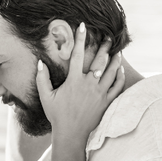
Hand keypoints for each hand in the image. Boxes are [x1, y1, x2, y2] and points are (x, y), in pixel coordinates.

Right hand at [37, 23, 124, 139]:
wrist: (72, 134)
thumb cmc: (57, 115)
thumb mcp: (46, 96)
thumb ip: (42, 78)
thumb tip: (40, 62)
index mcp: (74, 81)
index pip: (77, 54)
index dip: (80, 39)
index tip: (83, 27)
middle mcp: (89, 85)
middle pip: (99, 61)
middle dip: (103, 47)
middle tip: (108, 37)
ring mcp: (100, 94)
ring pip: (111, 73)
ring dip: (115, 60)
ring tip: (117, 51)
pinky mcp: (107, 103)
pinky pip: (117, 87)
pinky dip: (120, 78)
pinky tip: (121, 70)